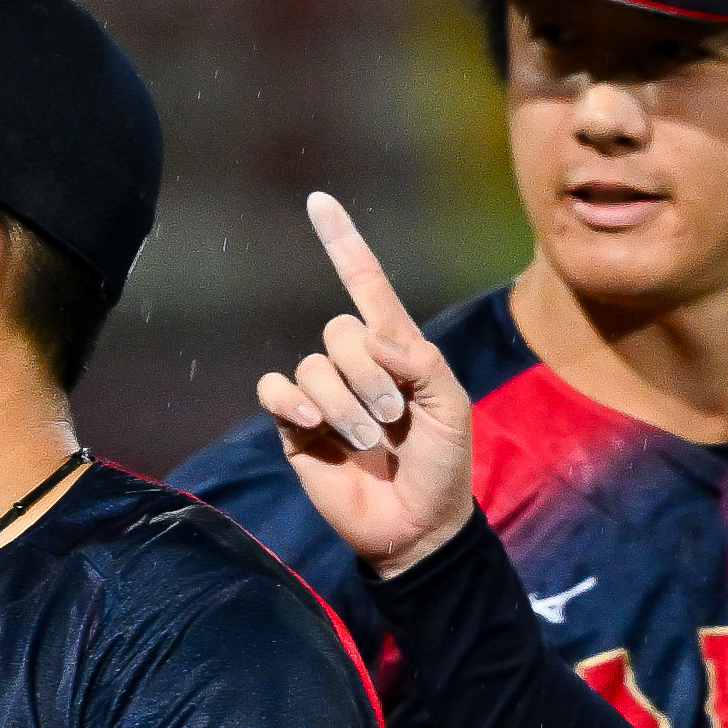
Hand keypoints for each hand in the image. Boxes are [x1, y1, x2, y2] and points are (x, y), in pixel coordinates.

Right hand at [253, 191, 475, 574]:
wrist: (416, 526)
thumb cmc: (443, 465)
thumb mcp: (451, 405)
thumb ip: (421, 360)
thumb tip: (372, 336)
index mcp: (396, 349)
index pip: (365, 285)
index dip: (343, 244)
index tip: (319, 202)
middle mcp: (354, 364)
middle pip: (338, 329)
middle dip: (368, 373)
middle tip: (392, 418)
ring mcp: (323, 395)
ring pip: (312, 364)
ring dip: (343, 402)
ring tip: (366, 440)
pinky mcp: (295, 428)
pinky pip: (276, 391)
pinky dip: (295, 403)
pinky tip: (315, 426)